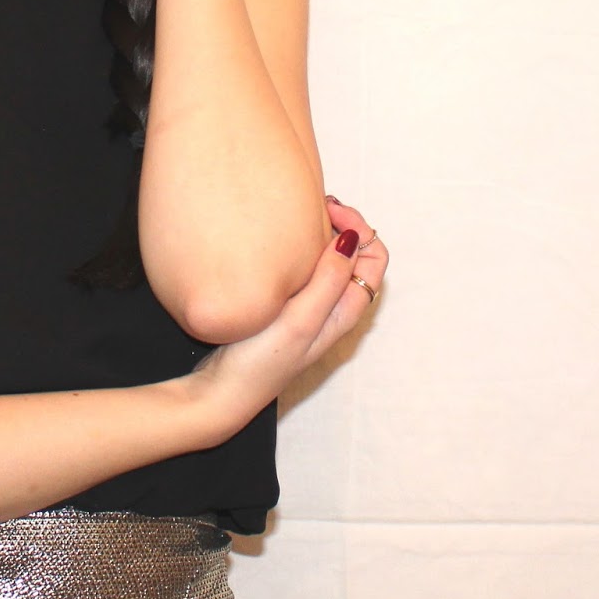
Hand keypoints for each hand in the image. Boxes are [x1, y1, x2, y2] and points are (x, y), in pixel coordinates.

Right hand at [190, 202, 386, 436]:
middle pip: (357, 256)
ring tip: (296, 218)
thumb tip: (353, 238)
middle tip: (314, 206)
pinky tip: (276, 245)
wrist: (222, 393)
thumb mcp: (300, 319)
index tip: (328, 211)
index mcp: (344, 310)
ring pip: (330, 262)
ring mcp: (309, 309)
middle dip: (344, 225)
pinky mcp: (286, 310)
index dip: (360, 227)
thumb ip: (328, 280)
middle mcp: (333, 308)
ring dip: (321, 236)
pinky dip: (301, 250)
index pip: (376, 258)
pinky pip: (306, 271)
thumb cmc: (260, 362)